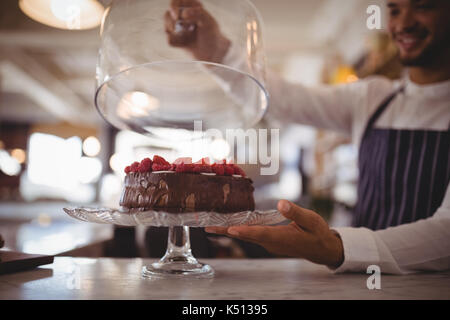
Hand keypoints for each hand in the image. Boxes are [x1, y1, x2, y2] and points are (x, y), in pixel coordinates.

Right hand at [165, 0, 230, 62]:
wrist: (213, 54)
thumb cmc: (213, 36)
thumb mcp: (209, 22)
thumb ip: (198, 13)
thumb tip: (183, 14)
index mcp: (193, 9)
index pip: (178, 1)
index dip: (174, 6)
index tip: (177, 16)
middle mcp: (185, 18)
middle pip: (168, 13)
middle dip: (170, 19)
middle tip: (175, 25)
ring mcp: (180, 29)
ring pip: (166, 25)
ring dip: (170, 29)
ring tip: (180, 33)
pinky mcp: (178, 41)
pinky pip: (169, 40)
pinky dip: (174, 41)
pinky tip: (182, 44)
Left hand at [205, 200, 344, 268]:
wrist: (322, 249)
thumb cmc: (317, 233)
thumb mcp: (311, 220)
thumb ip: (296, 212)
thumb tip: (280, 203)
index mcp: (282, 238)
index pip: (260, 234)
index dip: (245, 231)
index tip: (230, 229)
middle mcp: (272, 243)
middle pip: (247, 236)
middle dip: (227, 231)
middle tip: (208, 226)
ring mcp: (270, 243)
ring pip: (247, 236)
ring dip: (230, 230)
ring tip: (213, 225)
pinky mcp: (270, 241)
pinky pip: (252, 235)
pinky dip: (240, 230)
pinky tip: (231, 224)